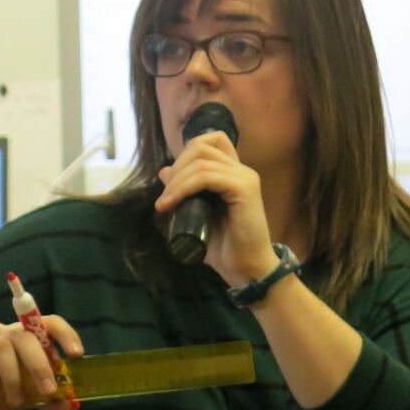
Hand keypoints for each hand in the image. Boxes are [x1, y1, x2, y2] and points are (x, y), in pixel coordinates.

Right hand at [0, 317, 83, 409]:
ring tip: (15, 402)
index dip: (65, 334)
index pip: (49, 323)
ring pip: (2, 347)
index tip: (76, 354)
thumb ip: (47, 401)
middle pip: (26, 336)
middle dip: (40, 365)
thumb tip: (70, 406)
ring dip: (13, 378)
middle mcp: (4, 332)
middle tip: (47, 392)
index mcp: (25, 337)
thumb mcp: (26, 398)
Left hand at [154, 132, 280, 288]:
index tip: (172, 180)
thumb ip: (183, 193)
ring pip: (201, 161)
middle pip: (201, 145)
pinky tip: (171, 204)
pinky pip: (207, 176)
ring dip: (176, 181)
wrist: (245, 269)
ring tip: (164, 204)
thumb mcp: (195, 214)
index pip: (211, 140)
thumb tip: (164, 171)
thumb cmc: (224, 246)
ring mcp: (244, 177)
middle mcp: (241, 170)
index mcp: (233, 173)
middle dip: (177, 166)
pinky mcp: (244, 188)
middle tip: (165, 197)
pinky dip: (184, 187)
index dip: (186, 152)